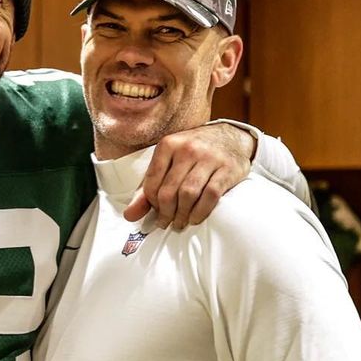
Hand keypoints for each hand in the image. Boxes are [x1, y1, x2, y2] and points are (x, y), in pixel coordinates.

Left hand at [123, 122, 252, 228]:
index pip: (152, 182)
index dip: (151, 202)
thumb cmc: (193, 154)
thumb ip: (147, 188)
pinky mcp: (227, 168)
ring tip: (180, 223)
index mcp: (168, 145)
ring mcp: (209, 158)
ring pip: (188, 194)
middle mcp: (187, 148)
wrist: (230, 137)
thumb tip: (129, 215)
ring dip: (182, 214)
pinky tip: (195, 218)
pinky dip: (200, 211)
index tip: (156, 211)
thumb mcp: (168, 162)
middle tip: (166, 223)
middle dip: (165, 212)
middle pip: (169, 190)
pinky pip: (210, 195)